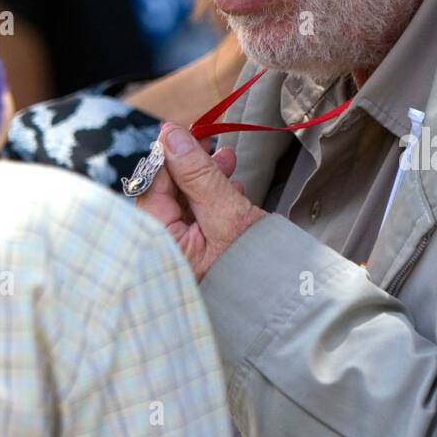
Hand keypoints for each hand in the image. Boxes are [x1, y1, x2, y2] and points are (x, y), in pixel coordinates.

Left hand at [136, 123, 265, 282]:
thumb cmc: (255, 266)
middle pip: (165, 194)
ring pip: (182, 204)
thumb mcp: (226, 212)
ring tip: (229, 163)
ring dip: (203, 179)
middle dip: (188, 166)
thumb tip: (170, 135)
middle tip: (211, 145)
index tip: (180, 130)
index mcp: (160, 247)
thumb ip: (197, 173)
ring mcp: (179, 256)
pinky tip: (230, 190)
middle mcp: (162, 253)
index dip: (166, 155)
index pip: (151, 187)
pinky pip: (194, 219)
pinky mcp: (196, 256)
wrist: (285, 305)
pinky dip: (210, 200)